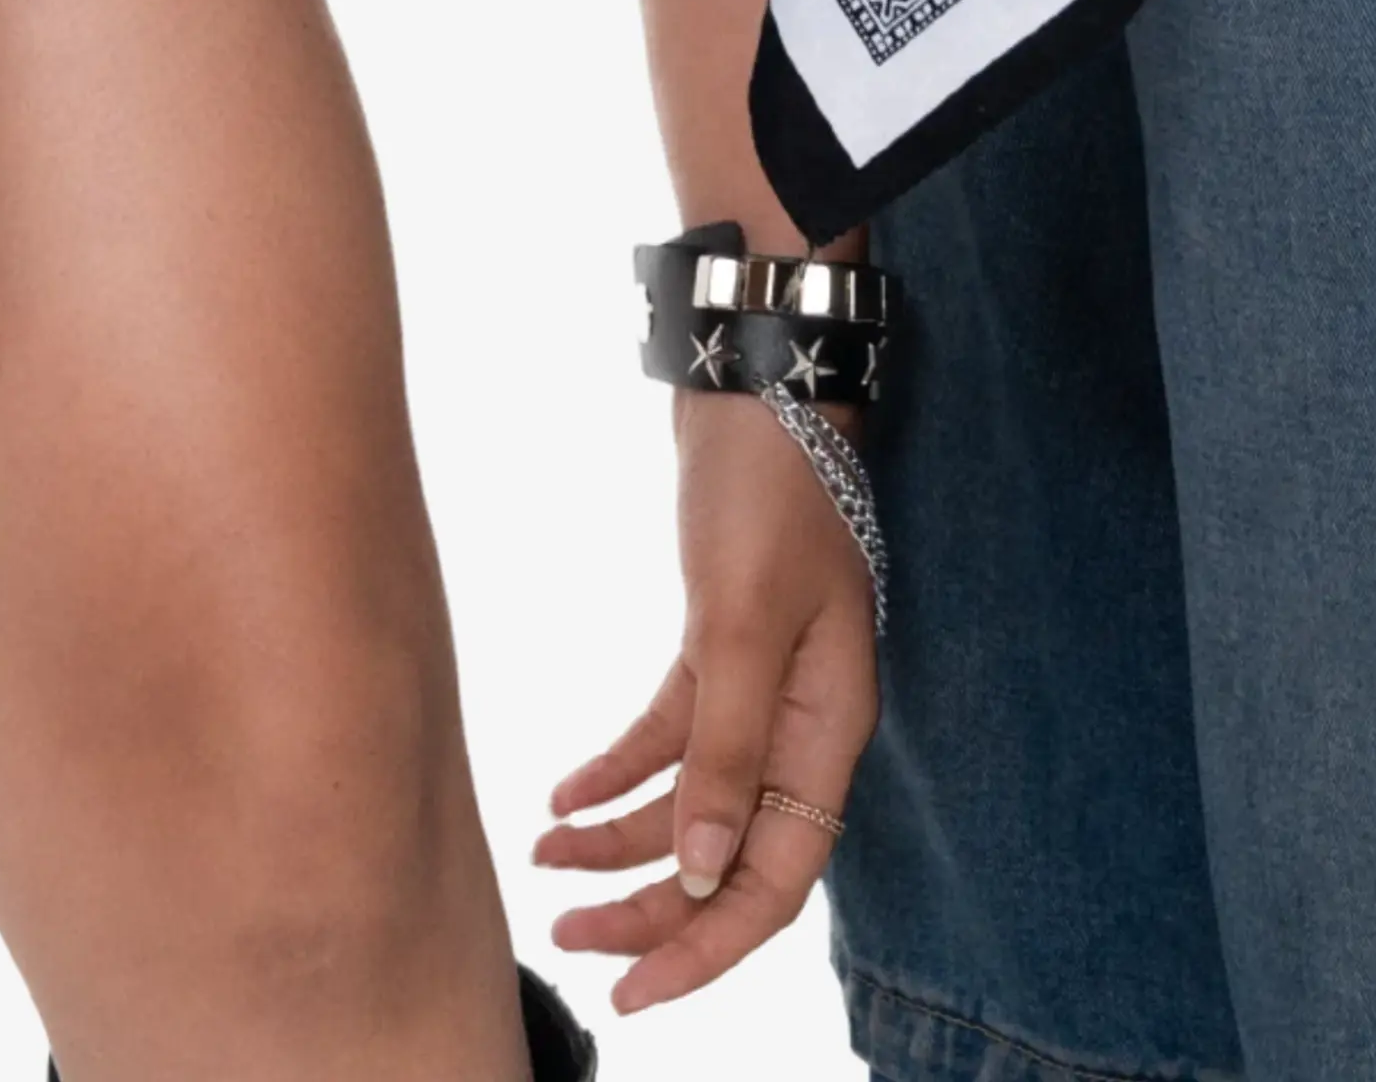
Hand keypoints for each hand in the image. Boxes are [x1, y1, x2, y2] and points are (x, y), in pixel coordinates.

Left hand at [534, 393, 878, 1012]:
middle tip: (570, 944)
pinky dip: (616, 772)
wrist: (758, 386)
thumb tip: (705, 872)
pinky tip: (561, 793)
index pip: (775, 881)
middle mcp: (802, 725)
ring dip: (621, 844)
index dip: (708, 947)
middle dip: (652, 911)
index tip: (635, 990)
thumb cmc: (770, 493)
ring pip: (693, 804)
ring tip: (545, 867)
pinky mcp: (719, 648)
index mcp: (829, 733)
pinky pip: (670, 740)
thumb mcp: (744, 620)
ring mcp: (763, 688)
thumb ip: (730, 748)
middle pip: (730, 857)